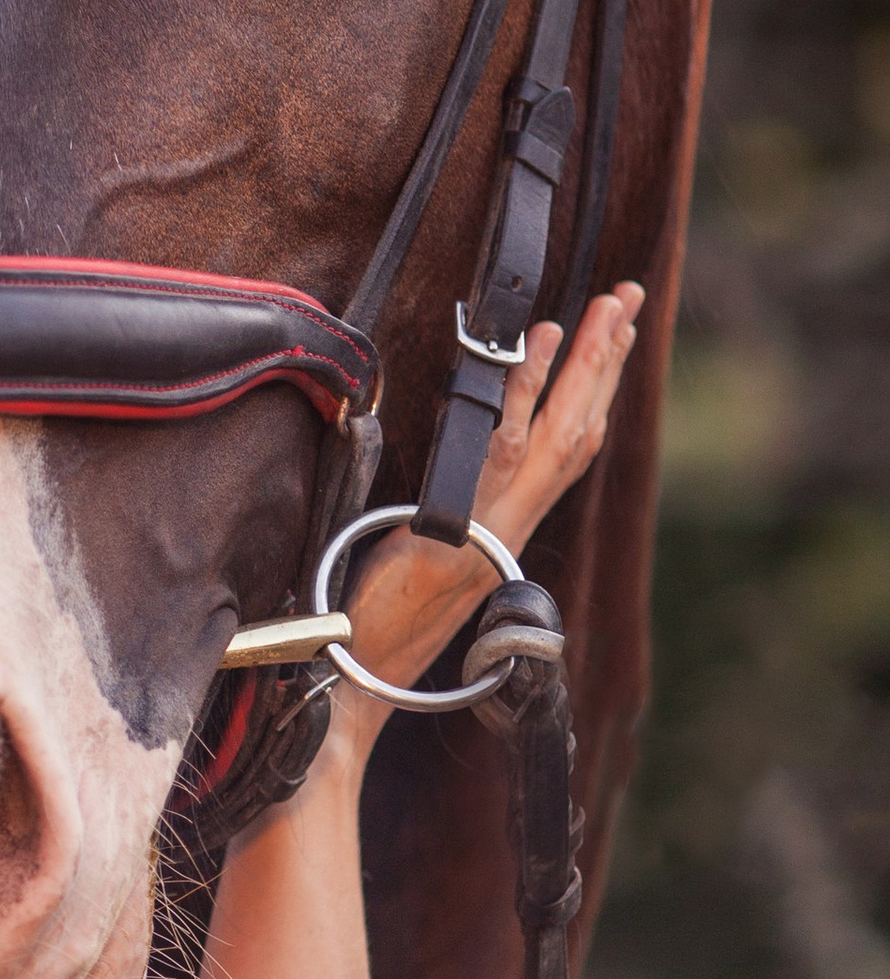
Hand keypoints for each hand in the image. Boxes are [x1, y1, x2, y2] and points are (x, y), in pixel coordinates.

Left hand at [322, 283, 643, 768]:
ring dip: (585, 364)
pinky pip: (504, 446)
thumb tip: (431, 492)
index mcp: (504, 530)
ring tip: (603, 308)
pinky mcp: (467, 524)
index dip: (590, 391)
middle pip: (579, 429)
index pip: (566, 448)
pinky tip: (537, 343)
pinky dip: (523, 392)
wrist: (353, 681)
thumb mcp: (411, 561)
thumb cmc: (367, 629)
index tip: (605, 336)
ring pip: (559, 433)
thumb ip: (433, 521)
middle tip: (626, 297)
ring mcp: (495, 525)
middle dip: (606, 361)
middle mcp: (512, 525)